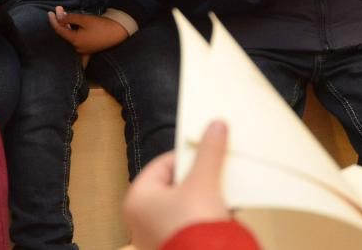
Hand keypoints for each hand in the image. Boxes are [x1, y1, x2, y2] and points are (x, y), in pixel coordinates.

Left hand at [49, 6, 128, 54]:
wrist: (118, 32)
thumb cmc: (101, 25)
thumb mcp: (84, 20)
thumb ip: (70, 18)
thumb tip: (59, 16)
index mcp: (75, 41)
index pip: (59, 30)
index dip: (54, 21)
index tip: (50, 12)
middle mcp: (77, 48)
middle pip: (64, 34)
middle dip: (60, 22)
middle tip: (59, 10)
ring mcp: (83, 50)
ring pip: (69, 38)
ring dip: (66, 27)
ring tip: (64, 16)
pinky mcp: (88, 48)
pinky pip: (76, 42)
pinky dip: (72, 34)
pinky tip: (71, 30)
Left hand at [125, 120, 231, 249]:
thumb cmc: (195, 224)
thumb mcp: (204, 181)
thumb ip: (209, 152)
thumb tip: (216, 125)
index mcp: (138, 198)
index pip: (163, 164)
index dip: (187, 155)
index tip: (207, 152)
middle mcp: (140, 219)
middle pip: (173, 185)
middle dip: (198, 177)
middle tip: (217, 169)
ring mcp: (155, 236)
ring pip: (182, 205)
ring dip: (203, 196)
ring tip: (223, 190)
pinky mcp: (173, 247)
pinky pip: (188, 223)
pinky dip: (203, 216)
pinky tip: (222, 212)